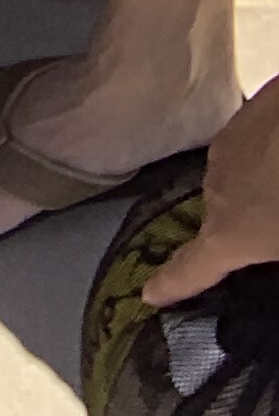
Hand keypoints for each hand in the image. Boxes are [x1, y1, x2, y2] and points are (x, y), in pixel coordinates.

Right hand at [143, 74, 278, 303]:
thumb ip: (269, 254)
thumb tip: (264, 251)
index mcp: (229, 234)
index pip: (191, 270)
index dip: (170, 285)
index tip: (148, 295)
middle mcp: (215, 193)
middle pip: (220, 219)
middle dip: (243, 226)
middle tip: (269, 226)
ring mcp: (224, 152)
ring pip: (234, 182)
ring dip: (254, 191)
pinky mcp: (240, 120)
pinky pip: (245, 151)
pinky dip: (262, 160)